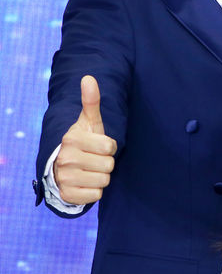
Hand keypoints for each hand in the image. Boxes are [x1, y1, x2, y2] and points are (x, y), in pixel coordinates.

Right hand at [53, 75, 116, 204]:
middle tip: (93, 160)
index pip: (110, 146)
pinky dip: (94, 191)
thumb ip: (91, 101)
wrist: (61, 166)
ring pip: (104, 181)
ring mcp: (65, 178)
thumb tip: (89, 78)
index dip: (108, 147)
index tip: (98, 146)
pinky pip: (97, 195)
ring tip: (89, 170)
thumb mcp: (88, 122)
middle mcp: (66, 158)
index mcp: (72, 139)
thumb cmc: (82, 142)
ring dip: (101, 177)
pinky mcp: (68, 195)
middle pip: (109, 165)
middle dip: (105, 163)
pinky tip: (85, 183)